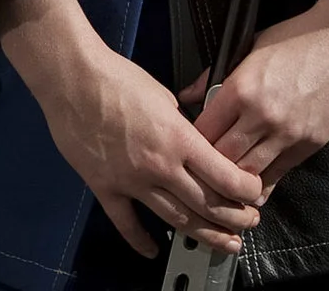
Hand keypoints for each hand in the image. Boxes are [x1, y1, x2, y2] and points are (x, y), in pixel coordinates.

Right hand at [0, 0, 261, 258]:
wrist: (73, 79)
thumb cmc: (118, 78)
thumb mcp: (164, 96)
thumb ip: (181, 125)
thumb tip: (192, 140)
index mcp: (178, 138)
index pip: (224, 176)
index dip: (246, 191)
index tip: (256, 195)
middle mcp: (160, 166)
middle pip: (206, 204)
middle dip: (234, 219)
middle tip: (247, 224)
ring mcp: (131, 181)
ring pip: (175, 219)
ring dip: (203, 234)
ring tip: (222, 243)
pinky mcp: (105, 187)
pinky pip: (126, 222)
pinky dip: (140, 240)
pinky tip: (152, 250)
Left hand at [185, 0, 328, 188]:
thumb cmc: (299, 38)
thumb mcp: (250, 47)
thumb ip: (215, 76)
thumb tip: (186, 96)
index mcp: (241, 88)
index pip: (203, 131)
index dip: (192, 142)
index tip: (190, 145)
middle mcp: (261, 115)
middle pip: (222, 158)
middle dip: (210, 166)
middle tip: (204, 169)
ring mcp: (287, 133)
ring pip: (248, 173)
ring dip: (235, 179)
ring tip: (224, 182)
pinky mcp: (308, 145)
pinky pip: (278, 175)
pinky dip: (262, 183)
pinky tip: (252, 188)